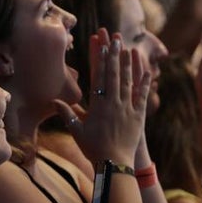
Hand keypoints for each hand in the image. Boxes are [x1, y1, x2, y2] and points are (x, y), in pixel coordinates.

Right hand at [55, 30, 150, 162]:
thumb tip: (54, 100)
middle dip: (115, 55)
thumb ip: (66, 114)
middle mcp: (113, 103)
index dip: (101, 59)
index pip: (99, 77)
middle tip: (116, 38)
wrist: (113, 164)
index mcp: (98, 105)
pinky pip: (142, 97)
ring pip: (128, 82)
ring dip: (128, 64)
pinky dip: (145, 84)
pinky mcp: (138, 116)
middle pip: (114, 74)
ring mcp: (127, 109)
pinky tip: (147, 71)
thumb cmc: (92, 148)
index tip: (101, 45)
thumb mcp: (76, 130)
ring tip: (128, 49)